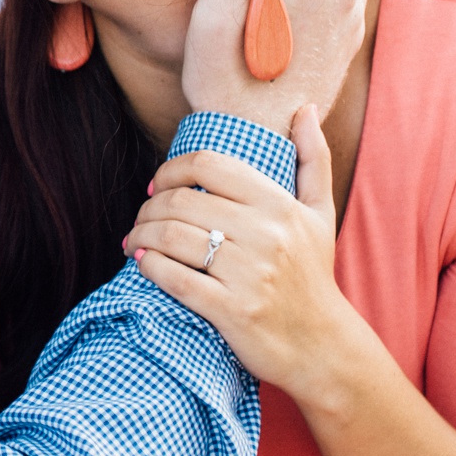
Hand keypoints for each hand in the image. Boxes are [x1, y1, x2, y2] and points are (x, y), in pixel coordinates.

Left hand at [123, 104, 377, 404]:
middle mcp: (265, 235)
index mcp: (279, 205)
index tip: (156, 186)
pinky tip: (142, 263)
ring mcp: (248, 274)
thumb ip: (312, 158)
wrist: (322, 347)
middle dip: (148, 208)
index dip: (170, 170)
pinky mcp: (232, 311)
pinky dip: (150, 267)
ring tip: (134, 241)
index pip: (208, 165)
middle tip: (140, 218)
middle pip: (181, 202)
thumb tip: (304, 108)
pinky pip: (175, 279)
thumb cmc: (313, 276)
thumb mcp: (320, 215)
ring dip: (142, 235)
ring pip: (172, 238)